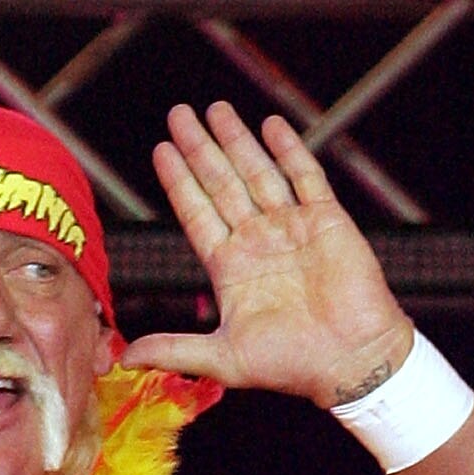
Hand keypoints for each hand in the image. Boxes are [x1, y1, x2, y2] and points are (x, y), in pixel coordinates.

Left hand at [126, 103, 413, 409]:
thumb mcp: (222, 359)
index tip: (162, 150)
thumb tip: (123, 358)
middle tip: (178, 114)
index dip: (179, 182)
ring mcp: (291, 227)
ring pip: (257, 173)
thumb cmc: (290, 365)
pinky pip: (304, 176)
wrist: (350, 361)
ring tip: (216, 108)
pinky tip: (270, 126)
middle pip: (221, 184)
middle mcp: (257, 242)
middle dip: (199, 149)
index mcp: (231, 268)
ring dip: (237, 140)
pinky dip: (288, 151)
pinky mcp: (326, 220)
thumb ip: (174, 348)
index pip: (197, 214)